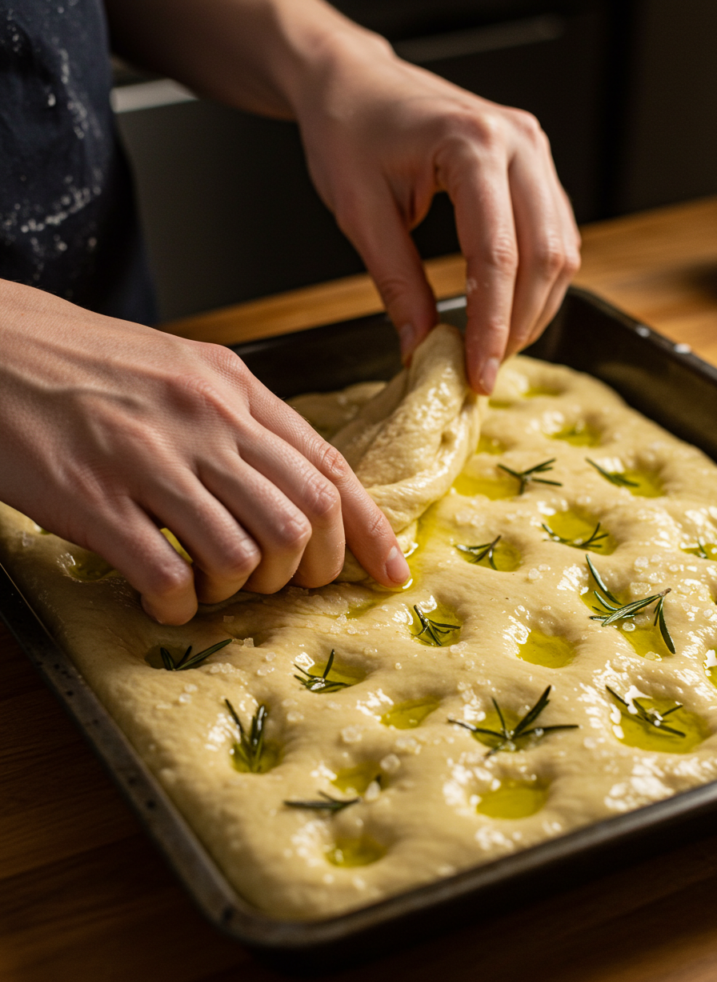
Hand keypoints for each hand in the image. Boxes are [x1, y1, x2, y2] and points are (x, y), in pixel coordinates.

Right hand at [0, 281, 408, 623]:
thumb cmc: (88, 366)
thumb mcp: (182, 370)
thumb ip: (243, 419)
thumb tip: (296, 484)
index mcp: (232, 387)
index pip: (327, 468)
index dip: (368, 531)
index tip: (388, 572)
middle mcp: (204, 420)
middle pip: (302, 517)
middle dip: (307, 570)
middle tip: (282, 584)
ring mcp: (150, 459)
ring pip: (248, 551)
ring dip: (242, 588)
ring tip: (215, 584)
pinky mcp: (95, 500)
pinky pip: (170, 574)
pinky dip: (180, 604)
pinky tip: (166, 597)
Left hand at [293, 30, 580, 393]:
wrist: (355, 83)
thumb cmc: (349, 132)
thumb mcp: (360, 213)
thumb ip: (395, 283)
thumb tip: (421, 347)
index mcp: (471, 147)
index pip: (496, 256)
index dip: (491, 326)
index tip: (478, 374)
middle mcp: (518, 143)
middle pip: (544, 256)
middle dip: (518, 325)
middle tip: (485, 370)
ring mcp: (534, 150)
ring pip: (561, 249)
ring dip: (535, 308)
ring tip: (494, 347)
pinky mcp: (535, 164)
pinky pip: (556, 233)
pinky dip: (538, 281)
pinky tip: (508, 310)